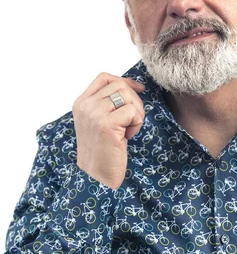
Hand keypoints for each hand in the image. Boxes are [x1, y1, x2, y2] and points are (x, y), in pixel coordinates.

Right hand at [72, 72, 145, 189]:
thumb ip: (107, 103)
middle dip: (134, 101)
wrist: (96, 176)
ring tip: (128, 129)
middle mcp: (85, 106)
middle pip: (119, 85)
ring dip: (136, 113)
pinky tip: (128, 137)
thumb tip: (133, 86)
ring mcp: (94, 113)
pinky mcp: (106, 124)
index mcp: (81, 103)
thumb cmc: (103, 150)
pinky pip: (132, 111)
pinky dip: (136, 123)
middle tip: (133, 121)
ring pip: (127, 96)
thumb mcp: (98, 121)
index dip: (124, 81)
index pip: (104, 77)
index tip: (139, 90)